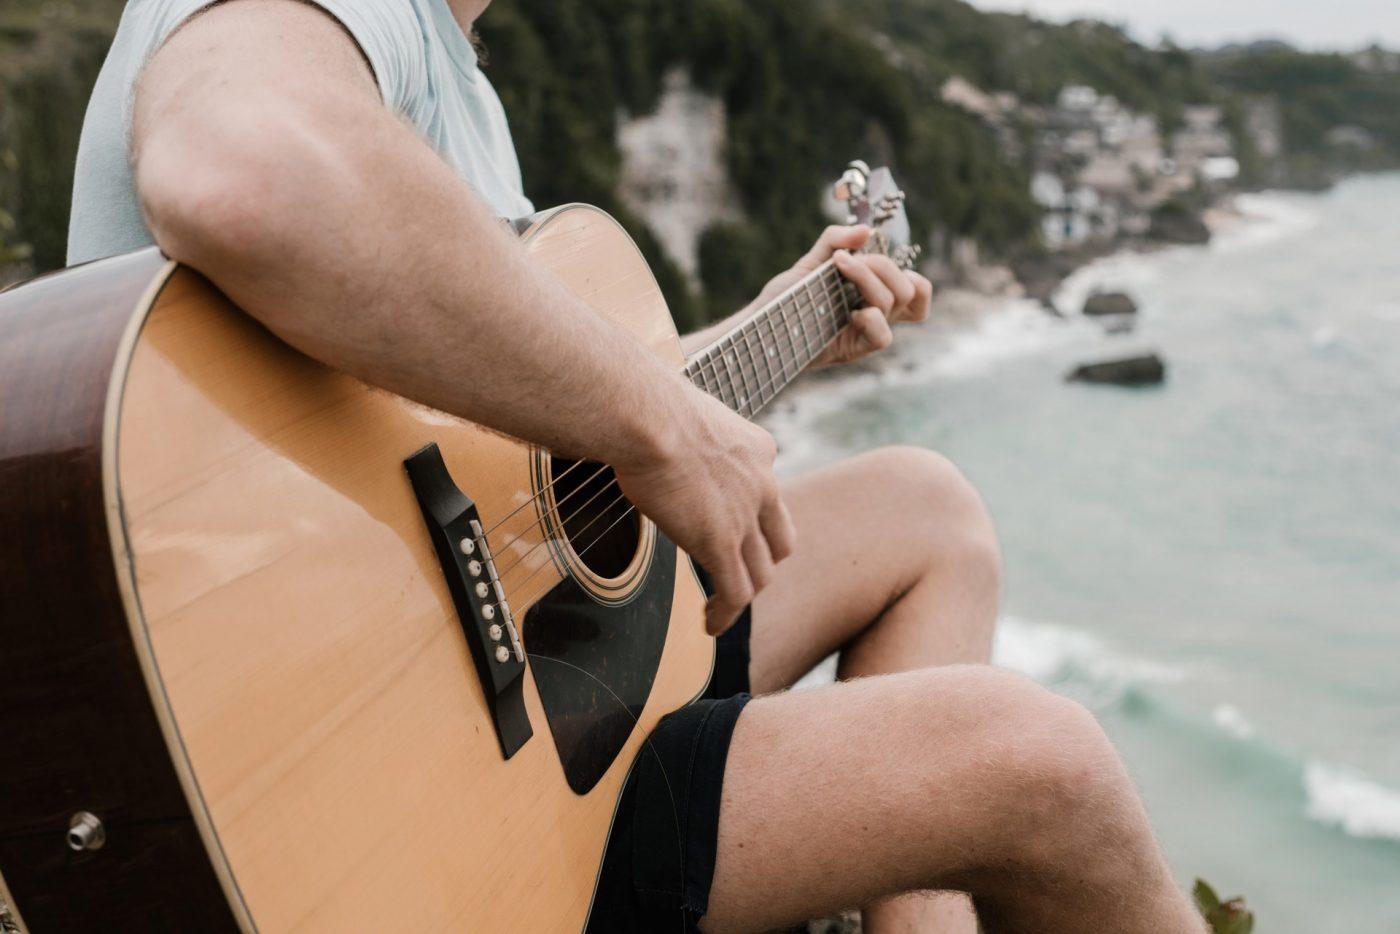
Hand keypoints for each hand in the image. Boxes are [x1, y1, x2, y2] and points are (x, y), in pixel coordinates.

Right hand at [614, 382, 795, 634]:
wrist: (647, 416)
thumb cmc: (646, 406)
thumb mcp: (683, 417)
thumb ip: (683, 436)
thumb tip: (648, 433)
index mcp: (758, 450)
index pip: (768, 494)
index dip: (752, 517)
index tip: (730, 527)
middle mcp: (763, 484)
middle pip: (779, 541)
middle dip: (761, 562)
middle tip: (736, 572)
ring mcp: (745, 517)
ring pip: (760, 574)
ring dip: (742, 594)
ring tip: (721, 608)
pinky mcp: (721, 543)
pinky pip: (735, 593)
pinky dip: (726, 614)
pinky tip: (710, 625)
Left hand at [748, 225, 932, 366]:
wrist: (760, 323)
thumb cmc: (786, 297)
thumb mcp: (811, 260)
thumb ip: (836, 239)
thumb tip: (866, 231)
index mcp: (874, 296)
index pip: (918, 291)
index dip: (911, 274)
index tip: (873, 257)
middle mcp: (876, 315)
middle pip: (909, 289)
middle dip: (881, 264)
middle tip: (845, 259)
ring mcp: (865, 333)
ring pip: (894, 302)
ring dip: (866, 277)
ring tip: (838, 267)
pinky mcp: (852, 350)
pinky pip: (883, 337)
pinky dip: (871, 318)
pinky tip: (850, 312)